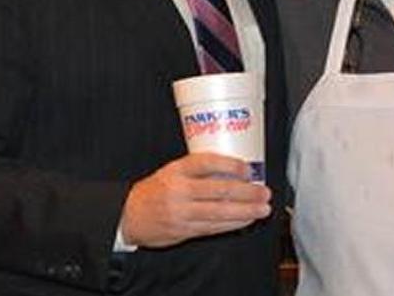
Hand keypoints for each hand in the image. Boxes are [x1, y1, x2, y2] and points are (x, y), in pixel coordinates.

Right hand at [119, 153, 271, 247]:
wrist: (128, 215)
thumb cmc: (156, 190)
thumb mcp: (172, 171)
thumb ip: (198, 170)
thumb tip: (235, 169)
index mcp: (176, 170)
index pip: (207, 163)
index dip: (230, 165)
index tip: (248, 169)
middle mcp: (179, 190)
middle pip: (219, 190)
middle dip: (247, 192)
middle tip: (264, 192)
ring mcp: (181, 212)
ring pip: (219, 212)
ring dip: (245, 211)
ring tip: (262, 209)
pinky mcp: (184, 230)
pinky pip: (213, 227)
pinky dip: (232, 224)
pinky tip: (246, 220)